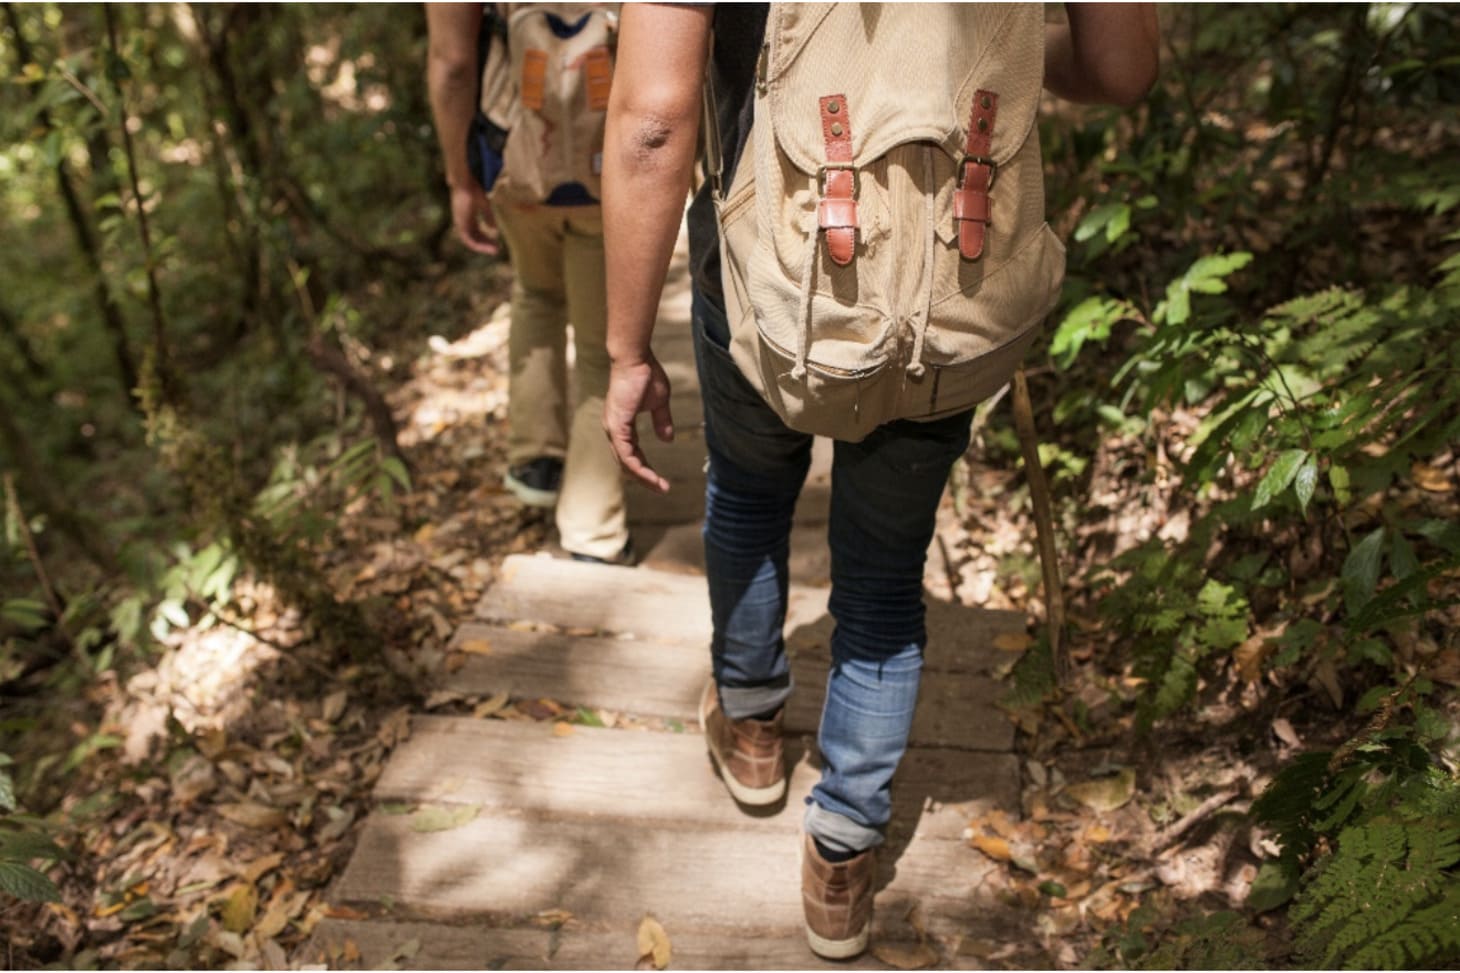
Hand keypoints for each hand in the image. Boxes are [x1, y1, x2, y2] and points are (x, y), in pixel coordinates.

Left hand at [449, 182, 499, 254]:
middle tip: (497, 250)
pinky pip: (467, 239)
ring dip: (482, 247)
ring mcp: (460, 223)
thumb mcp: (484, 205)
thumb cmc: (472, 189)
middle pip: (475, 238)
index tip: (497, 244)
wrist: (463, 183)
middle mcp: (463, 223)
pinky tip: (485, 246)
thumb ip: (488, 217)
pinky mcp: (459, 223)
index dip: (486, 239)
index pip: (477, 233)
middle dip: (486, 245)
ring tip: (494, 251)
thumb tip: (494, 230)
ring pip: (471, 241)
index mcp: (468, 218)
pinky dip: (476, 244)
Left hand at [603, 355, 673, 492]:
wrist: (636, 359)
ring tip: (660, 487)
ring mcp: (613, 429)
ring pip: (625, 463)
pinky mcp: (617, 426)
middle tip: (661, 489)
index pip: (631, 455)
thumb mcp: (659, 403)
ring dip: (643, 477)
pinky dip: (638, 468)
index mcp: (621, 426)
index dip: (646, 468)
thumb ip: (662, 421)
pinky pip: (626, 455)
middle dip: (644, 479)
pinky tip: (650, 476)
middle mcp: (613, 430)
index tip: (661, 481)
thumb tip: (667, 439)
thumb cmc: (646, 375)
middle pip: (626, 464)